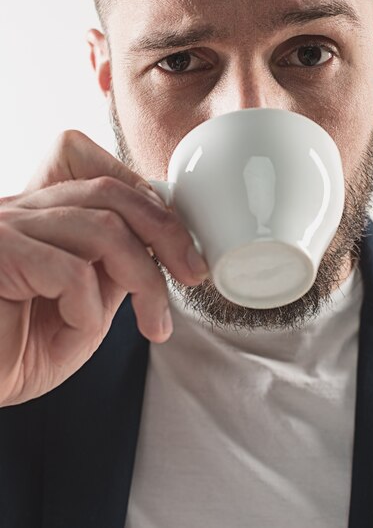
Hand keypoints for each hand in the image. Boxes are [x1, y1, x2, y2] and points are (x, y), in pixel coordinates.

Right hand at [0, 130, 207, 405]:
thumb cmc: (10, 355)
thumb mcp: (80, 312)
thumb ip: (111, 274)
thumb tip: (158, 250)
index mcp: (38, 216)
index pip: (98, 178)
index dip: (147, 200)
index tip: (179, 245)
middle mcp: (19, 211)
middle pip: (109, 192)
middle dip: (166, 232)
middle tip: (193, 273)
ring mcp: (5, 228)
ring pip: (101, 228)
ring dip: (144, 279)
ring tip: (155, 322)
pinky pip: (69, 271)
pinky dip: (88, 306)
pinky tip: (79, 328)